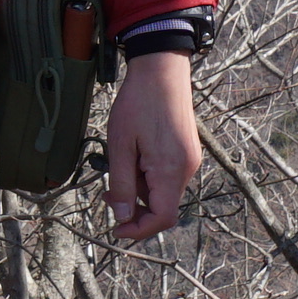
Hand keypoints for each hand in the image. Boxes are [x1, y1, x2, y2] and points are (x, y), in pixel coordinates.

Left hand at [100, 50, 200, 240]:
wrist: (162, 69)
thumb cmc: (138, 103)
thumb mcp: (120, 146)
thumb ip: (122, 185)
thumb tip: (122, 216)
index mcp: (171, 170)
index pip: (162, 218)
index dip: (138, 230)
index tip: (116, 229)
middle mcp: (187, 169)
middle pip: (162, 206)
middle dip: (134, 206)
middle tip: (107, 194)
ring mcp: (189, 159)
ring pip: (163, 191)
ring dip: (139, 188)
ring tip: (119, 164)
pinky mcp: (186, 150)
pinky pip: (167, 175)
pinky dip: (148, 176)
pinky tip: (133, 156)